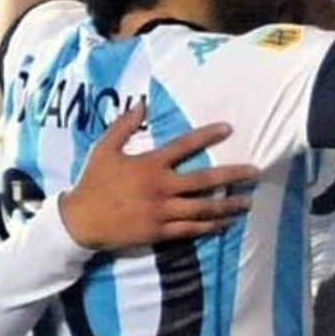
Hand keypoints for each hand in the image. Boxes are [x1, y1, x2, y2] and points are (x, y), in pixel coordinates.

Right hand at [57, 104, 256, 248]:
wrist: (80, 221)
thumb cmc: (93, 182)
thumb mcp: (104, 148)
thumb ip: (123, 125)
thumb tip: (142, 103)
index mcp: (149, 165)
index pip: (184, 145)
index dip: (207, 135)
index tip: (229, 128)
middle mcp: (160, 187)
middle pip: (204, 181)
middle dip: (232, 175)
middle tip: (255, 172)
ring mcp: (161, 212)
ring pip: (202, 208)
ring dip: (228, 204)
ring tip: (248, 201)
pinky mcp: (159, 232)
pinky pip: (190, 230)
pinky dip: (209, 226)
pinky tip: (225, 223)